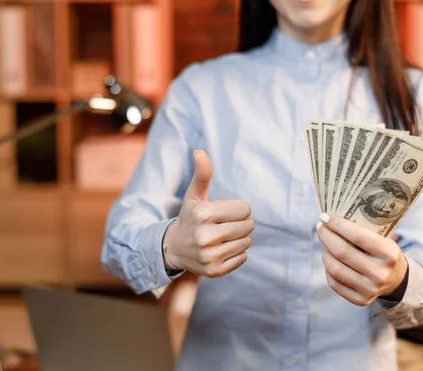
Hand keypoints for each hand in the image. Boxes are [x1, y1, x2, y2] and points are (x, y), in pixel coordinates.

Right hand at [164, 149, 253, 277]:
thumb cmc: (190, 217)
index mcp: (203, 214)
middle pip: (248, 226)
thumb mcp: (194, 195)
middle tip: (224, 225)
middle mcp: (205, 236)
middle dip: (240, 223)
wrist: (174, 248)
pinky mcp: (214, 270)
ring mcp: (210, 256)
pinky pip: (243, 257)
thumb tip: (199, 151)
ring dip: (239, 238)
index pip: (244, 209)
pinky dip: (237, 253)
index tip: (223, 212)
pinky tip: (221, 249)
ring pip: (247, 242)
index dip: (237, 209)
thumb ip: (202, 174)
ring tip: (222, 236)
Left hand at [316, 213, 407, 306]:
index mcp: (389, 254)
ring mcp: (370, 289)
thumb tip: (329, 218)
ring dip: (325, 253)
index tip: (325, 216)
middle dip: (326, 236)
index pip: (357, 236)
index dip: (337, 224)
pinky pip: (333, 282)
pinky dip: (328, 269)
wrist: (397, 280)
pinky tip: (332, 261)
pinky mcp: (360, 300)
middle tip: (320, 227)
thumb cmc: (383, 253)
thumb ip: (361, 230)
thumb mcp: (382, 239)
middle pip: (342, 252)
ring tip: (327, 245)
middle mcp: (380, 273)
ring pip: (334, 268)